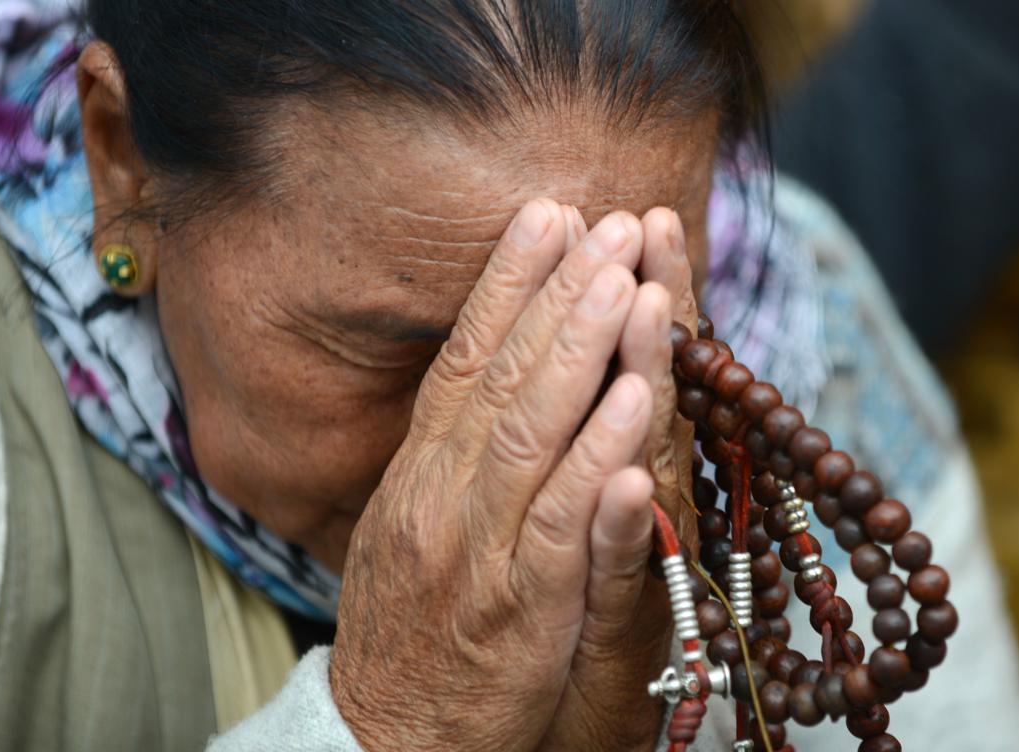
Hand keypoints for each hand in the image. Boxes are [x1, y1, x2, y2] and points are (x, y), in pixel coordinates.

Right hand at [330, 199, 671, 750]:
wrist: (384, 735)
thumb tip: (491, 374)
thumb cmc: (413, 624)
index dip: (507, 285)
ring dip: (584, 357)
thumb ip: (455, 452)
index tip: (546, 216)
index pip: (464, 361)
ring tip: (629, 286)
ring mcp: (480, 552)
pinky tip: (634, 415)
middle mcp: (444, 497)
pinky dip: (598, 470)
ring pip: (535, 438)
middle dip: (560, 295)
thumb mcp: (414, 523)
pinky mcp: (521, 612)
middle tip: (609, 223)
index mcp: (422, 473)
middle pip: (504, 379)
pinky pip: (564, 533)